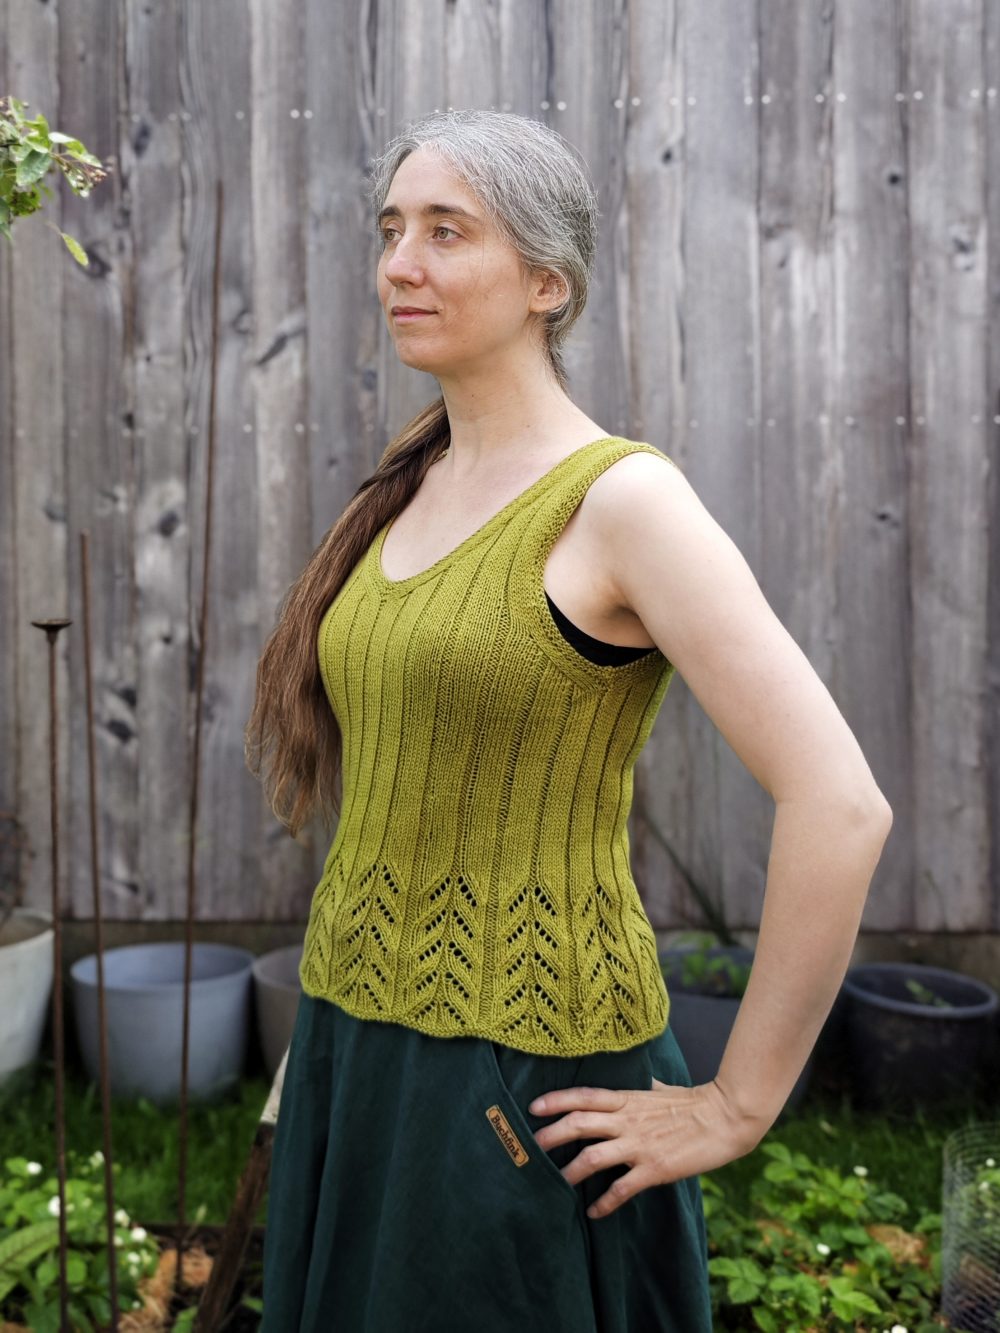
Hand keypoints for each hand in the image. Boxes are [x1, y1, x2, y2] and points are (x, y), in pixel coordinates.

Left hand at [529, 1076, 768, 1219]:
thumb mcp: (661, 1089)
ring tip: (553, 1184)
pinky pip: (621, 1188)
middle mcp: (628, 1120)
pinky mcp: (654, 1168)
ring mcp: (639, 1145)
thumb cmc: (693, 1102)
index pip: (584, 1096)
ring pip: (593, 1157)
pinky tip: (593, 1212)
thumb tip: (634, 1079)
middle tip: (531, 1148)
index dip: (556, 1100)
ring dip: (569, 1172)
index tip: (533, 1107)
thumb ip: (641, 1087)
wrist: (724, 1118)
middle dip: (551, 1136)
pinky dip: (604, 1203)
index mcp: (628, 1099)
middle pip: (579, 1124)